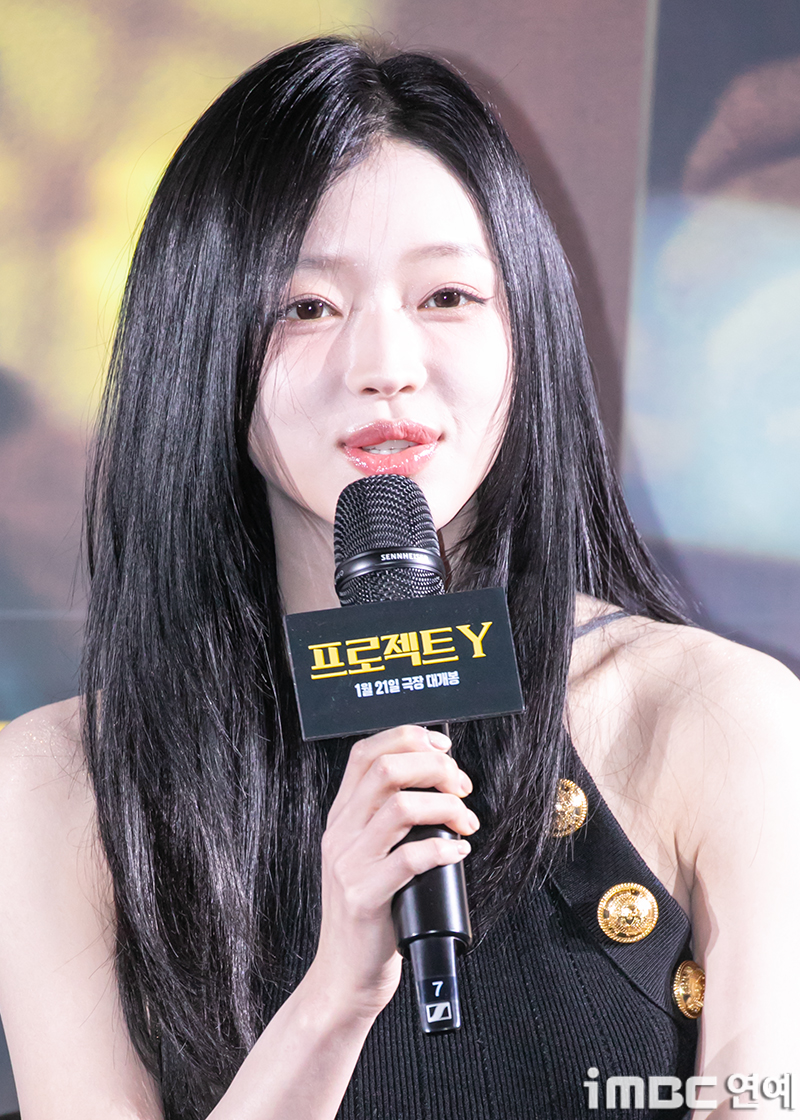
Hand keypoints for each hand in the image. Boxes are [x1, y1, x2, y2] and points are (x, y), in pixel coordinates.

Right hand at [308, 725, 477, 1020]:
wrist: (343, 977)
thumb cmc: (370, 916)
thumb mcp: (367, 857)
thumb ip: (387, 821)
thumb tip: (440, 784)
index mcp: (341, 818)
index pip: (365, 752)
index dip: (408, 738)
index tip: (443, 748)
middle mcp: (340, 834)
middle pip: (386, 769)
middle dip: (435, 767)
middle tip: (462, 787)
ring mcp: (349, 865)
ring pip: (399, 806)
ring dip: (445, 806)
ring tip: (466, 822)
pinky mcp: (364, 898)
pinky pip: (408, 858)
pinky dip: (442, 848)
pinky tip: (458, 852)